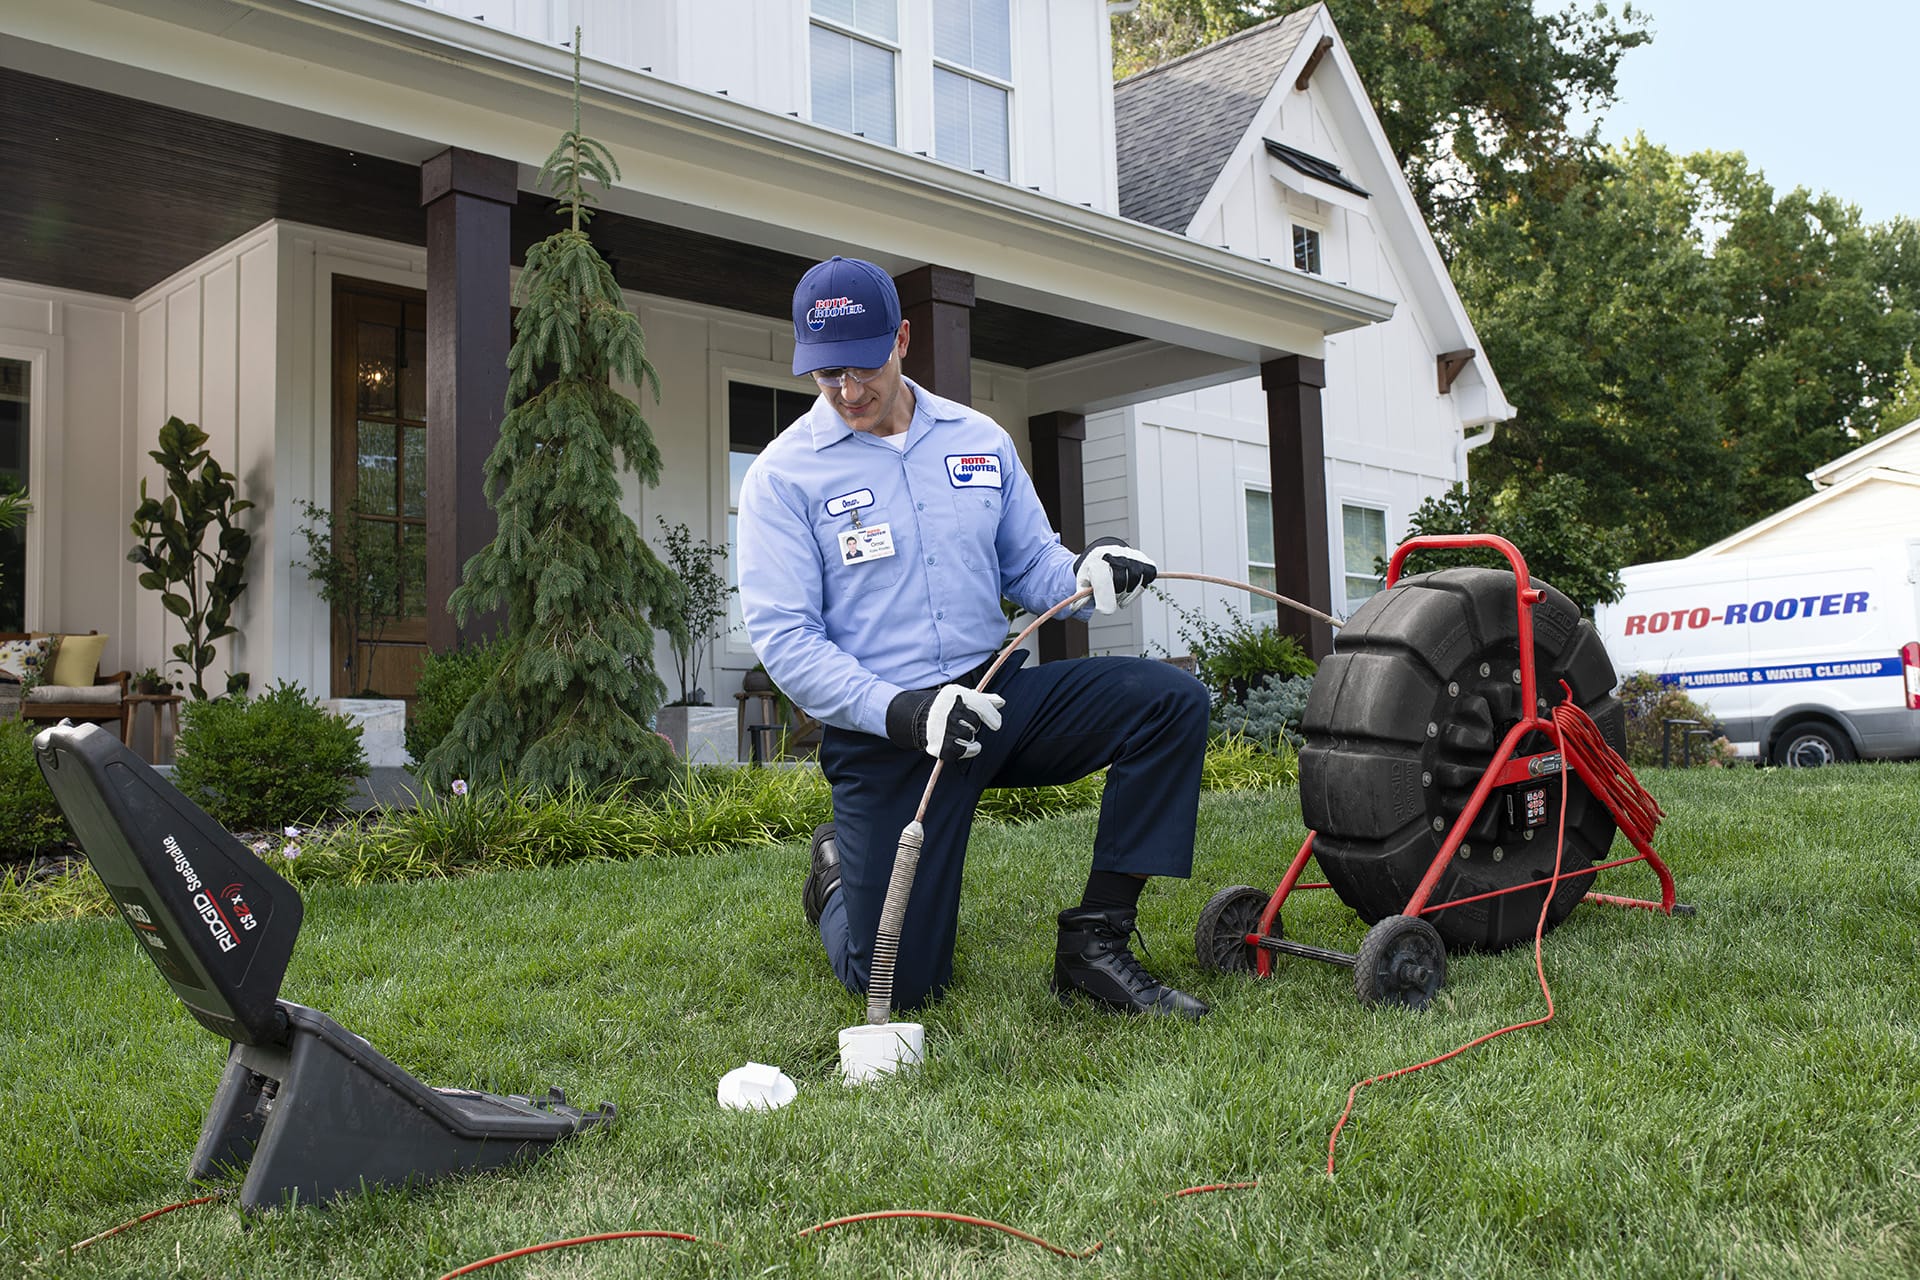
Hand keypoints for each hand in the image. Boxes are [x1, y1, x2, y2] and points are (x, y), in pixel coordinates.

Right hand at [886, 684, 1005, 759]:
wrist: (916, 717)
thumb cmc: (945, 705)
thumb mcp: (961, 696)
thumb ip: (982, 699)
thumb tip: (1002, 702)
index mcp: (953, 694)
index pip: (980, 704)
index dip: (992, 715)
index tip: (997, 724)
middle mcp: (946, 711)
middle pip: (975, 723)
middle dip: (974, 724)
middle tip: (964, 722)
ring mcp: (941, 729)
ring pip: (970, 737)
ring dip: (970, 736)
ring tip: (959, 731)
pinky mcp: (938, 746)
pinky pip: (964, 751)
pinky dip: (970, 750)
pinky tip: (969, 746)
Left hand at [1073, 537, 1157, 613]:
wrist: (1102, 554)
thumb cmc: (1091, 571)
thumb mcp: (1082, 582)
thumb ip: (1080, 595)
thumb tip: (1074, 607)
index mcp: (1096, 559)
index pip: (1103, 578)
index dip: (1104, 596)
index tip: (1105, 611)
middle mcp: (1115, 553)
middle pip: (1120, 583)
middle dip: (1115, 596)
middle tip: (1109, 601)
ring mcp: (1131, 555)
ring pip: (1135, 581)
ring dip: (1127, 594)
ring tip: (1118, 596)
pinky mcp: (1144, 559)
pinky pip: (1147, 576)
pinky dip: (1139, 589)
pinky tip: (1130, 591)